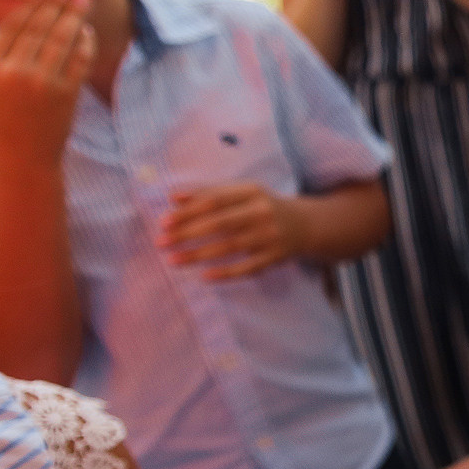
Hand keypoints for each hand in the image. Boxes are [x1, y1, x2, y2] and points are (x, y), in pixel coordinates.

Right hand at [0, 0, 94, 167]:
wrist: (23, 157)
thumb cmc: (3, 117)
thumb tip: (12, 16)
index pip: (12, 26)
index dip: (31, 4)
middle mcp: (14, 73)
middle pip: (38, 27)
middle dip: (56, 3)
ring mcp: (42, 84)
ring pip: (61, 39)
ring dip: (73, 16)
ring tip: (81, 0)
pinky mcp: (66, 94)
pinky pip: (79, 60)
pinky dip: (85, 42)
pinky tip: (86, 31)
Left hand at [161, 183, 307, 280]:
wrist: (307, 225)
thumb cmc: (264, 206)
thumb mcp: (242, 193)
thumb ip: (209, 193)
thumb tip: (173, 197)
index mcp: (252, 191)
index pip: (214, 200)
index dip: (188, 211)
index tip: (164, 222)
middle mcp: (262, 212)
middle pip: (219, 223)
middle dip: (187, 234)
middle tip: (161, 242)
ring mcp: (270, 236)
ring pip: (229, 247)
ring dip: (198, 255)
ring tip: (173, 260)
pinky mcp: (275, 257)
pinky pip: (247, 268)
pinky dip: (226, 273)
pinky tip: (204, 277)